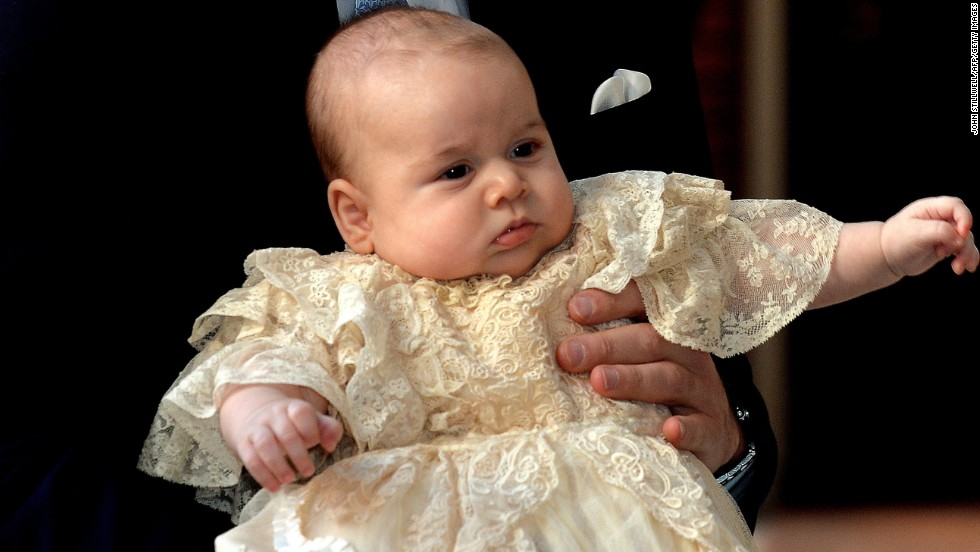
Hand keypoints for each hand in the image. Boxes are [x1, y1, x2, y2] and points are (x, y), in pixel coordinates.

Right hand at [220, 385, 343, 491]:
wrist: (259, 416)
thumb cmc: (295, 424)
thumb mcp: (313, 421)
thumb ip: (329, 429)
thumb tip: (331, 445)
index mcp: (293, 407)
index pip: (301, 412)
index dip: (310, 430)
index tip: (317, 445)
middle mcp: (274, 415)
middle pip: (285, 433)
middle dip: (298, 455)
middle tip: (308, 472)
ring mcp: (257, 428)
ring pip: (265, 445)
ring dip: (278, 465)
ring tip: (289, 480)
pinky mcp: (244, 443)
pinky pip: (250, 459)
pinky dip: (262, 475)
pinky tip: (274, 487)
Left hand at [556, 282, 743, 471]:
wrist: (711, 432)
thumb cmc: (657, 382)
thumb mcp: (638, 353)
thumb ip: (604, 336)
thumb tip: (555, 325)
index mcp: (665, 326)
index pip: (643, 303)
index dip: (612, 302)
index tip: (574, 308)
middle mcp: (686, 352)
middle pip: (650, 340)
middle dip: (606, 345)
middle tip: (567, 355)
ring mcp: (702, 390)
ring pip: (669, 378)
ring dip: (633, 379)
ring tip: (599, 382)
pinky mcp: (710, 430)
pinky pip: (700, 427)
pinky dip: (686, 429)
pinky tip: (669, 430)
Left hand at [883, 196, 977, 275]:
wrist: (887, 257)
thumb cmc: (896, 241)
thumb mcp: (915, 233)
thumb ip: (939, 231)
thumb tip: (961, 238)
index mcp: (930, 208)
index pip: (956, 206)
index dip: (964, 219)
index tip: (961, 235)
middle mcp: (940, 218)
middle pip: (964, 226)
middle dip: (963, 242)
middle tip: (947, 255)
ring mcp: (945, 232)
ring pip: (967, 240)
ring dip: (966, 254)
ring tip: (957, 268)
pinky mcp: (947, 245)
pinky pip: (965, 250)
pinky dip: (969, 258)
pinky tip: (967, 268)